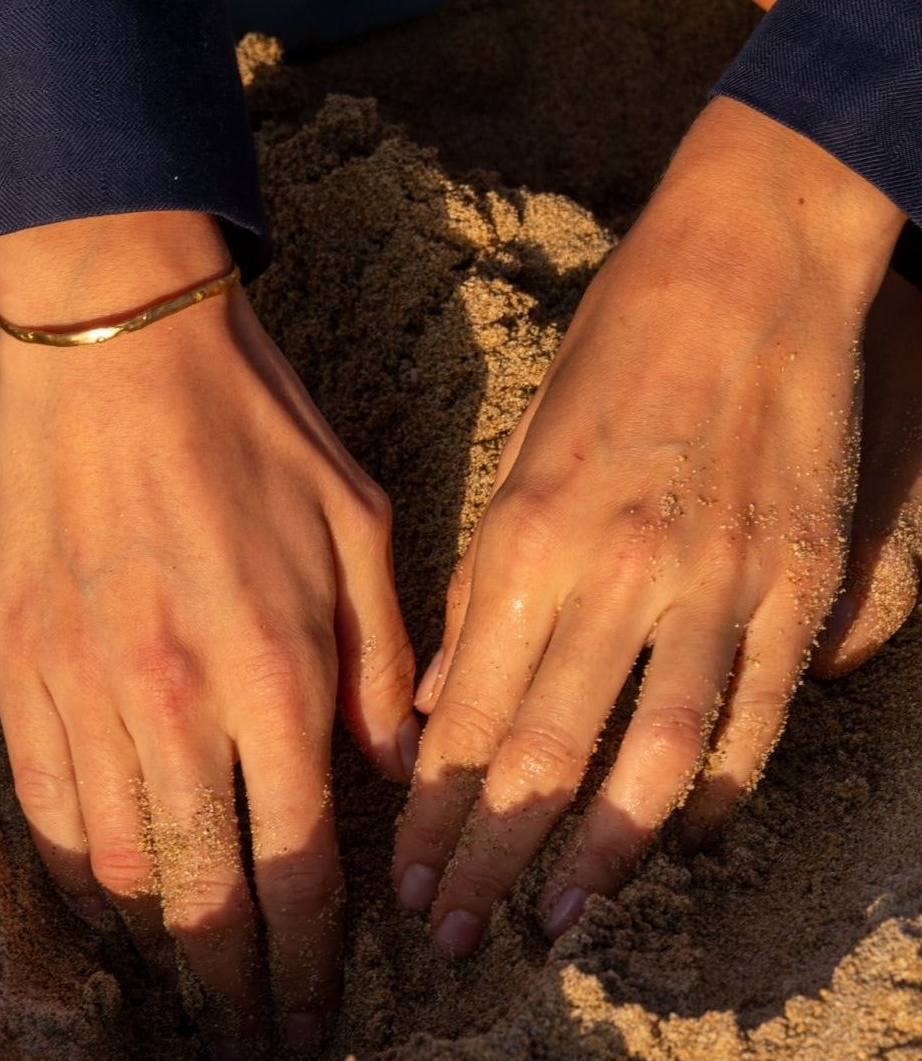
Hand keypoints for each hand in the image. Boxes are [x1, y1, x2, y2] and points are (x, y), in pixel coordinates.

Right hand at [0, 212, 416, 1054]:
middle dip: (235, 978)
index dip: (312, 953)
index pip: (299, 854)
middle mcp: (171, 694)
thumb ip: (385, 659)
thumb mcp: (359, 526)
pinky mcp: (15, 659)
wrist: (121, 348)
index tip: (320, 1013)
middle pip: (201, 886)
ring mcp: (79, 681)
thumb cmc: (255, 429)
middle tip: (256, 1033)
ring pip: (117, 859)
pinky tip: (115, 885)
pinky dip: (83, 865)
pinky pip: (45, 798)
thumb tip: (393, 765)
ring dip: (159, 930)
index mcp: (274, 662)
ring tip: (195, 966)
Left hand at [393, 98, 903, 956]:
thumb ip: (486, 586)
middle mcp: (619, 575)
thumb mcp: (521, 457)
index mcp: (532, 539)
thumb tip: (451, 694)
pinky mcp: (799, 584)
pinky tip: (673, 842)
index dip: (435, 807)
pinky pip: (753, 717)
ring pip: (652, 758)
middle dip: (491, 856)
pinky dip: (713, 792)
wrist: (747, 269)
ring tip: (551, 919)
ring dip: (598, 854)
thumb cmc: (615, 352)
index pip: (470, 714)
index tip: (407, 875)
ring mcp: (717, 584)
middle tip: (452, 935)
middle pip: (544, 755)